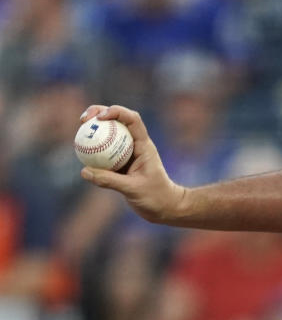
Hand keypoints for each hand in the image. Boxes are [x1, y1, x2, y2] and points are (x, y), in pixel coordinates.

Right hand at [78, 104, 188, 224]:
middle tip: (83, 119)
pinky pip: (104, 151)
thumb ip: (109, 180)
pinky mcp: (121, 163)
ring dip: (95, 129)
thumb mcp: (133, 189)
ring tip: (79, 129)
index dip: (116, 112)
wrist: (165, 208)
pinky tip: (80, 151)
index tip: (99, 117)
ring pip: (110, 134)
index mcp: (144, 146)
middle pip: (118, 121)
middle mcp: (136, 145)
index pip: (132, 120)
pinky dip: (93, 148)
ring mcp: (127, 153)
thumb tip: (84, 171)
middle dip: (100, 113)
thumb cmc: (156, 197)